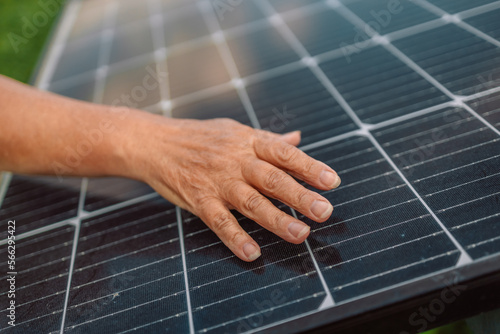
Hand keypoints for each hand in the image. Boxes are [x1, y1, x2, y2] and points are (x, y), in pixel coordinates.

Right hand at [124, 116, 340, 261]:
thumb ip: (268, 139)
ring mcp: (217, 182)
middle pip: (272, 179)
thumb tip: (298, 138)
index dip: (309, 167)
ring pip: (251, 202)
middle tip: (325, 211)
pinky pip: (219, 221)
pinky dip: (235, 237)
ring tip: (301, 234)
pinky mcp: (199, 200)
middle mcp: (236, 161)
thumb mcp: (235, 131)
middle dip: (300, 196)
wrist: (156, 142)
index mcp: (248, 142)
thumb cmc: (200, 137)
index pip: (284, 153)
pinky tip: (253, 253)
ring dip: (277, 220)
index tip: (332, 181)